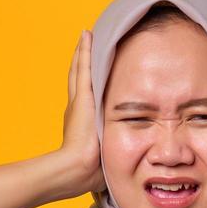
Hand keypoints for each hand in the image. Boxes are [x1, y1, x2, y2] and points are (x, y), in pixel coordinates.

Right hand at [58, 30, 106, 197]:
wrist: (75, 169)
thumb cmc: (90, 171)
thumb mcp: (106, 156)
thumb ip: (114, 151)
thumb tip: (130, 162)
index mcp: (81, 120)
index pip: (85, 95)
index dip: (87, 81)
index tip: (91, 68)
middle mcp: (77, 107)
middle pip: (79, 78)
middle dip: (82, 61)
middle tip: (85, 44)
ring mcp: (78, 100)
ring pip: (81, 69)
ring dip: (83, 52)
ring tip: (87, 36)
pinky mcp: (82, 97)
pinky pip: (84, 67)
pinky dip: (84, 51)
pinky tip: (87, 36)